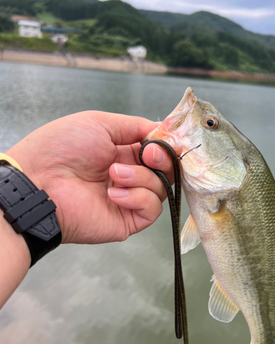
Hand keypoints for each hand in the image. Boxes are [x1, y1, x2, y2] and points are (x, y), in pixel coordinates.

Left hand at [7, 111, 173, 243]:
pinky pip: (152, 209)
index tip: (165, 140)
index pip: (159, 150)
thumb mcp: (100, 123)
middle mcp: (128, 175)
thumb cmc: (60, 149)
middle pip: (166, 170)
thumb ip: (135, 126)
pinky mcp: (127, 220)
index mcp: (122, 152)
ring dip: (140, 178)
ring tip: (113, 174)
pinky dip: (138, 198)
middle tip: (147, 156)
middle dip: (162, 159)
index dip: (166, 146)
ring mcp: (129, 198)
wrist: (40, 181)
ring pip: (161, 188)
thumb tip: (163, 130)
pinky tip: (113, 194)